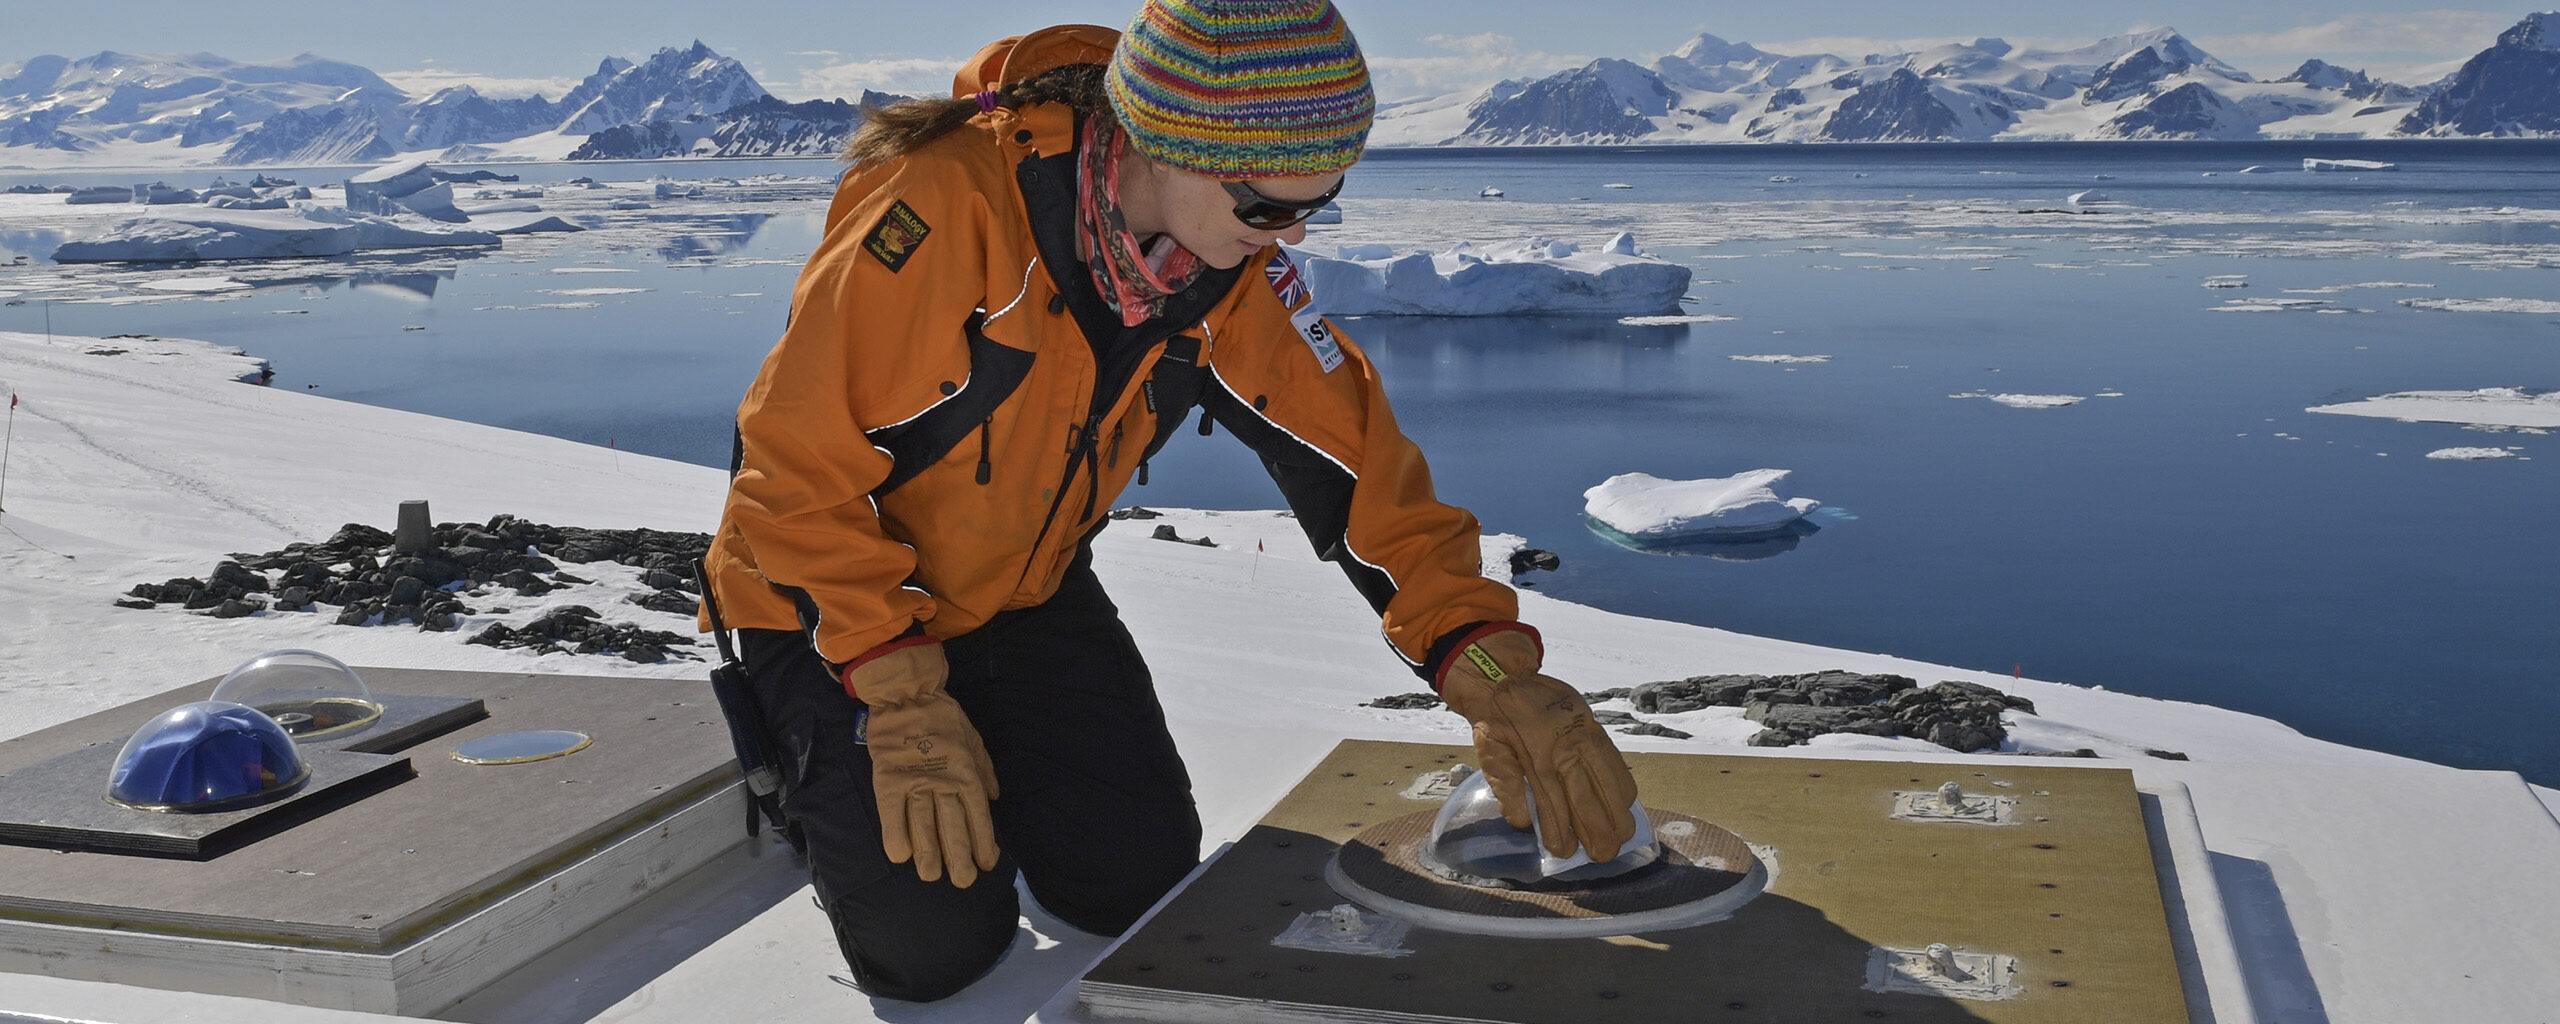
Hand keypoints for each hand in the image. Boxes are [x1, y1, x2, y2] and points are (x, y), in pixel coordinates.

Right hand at [843, 640, 1000, 886]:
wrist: (907, 695)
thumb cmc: (944, 718)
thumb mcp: (974, 740)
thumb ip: (984, 771)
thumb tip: (993, 798)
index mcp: (966, 773)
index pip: (978, 816)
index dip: (983, 842)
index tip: (987, 863)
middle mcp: (943, 782)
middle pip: (953, 827)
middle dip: (959, 857)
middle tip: (963, 881)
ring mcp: (915, 783)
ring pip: (924, 826)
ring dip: (929, 854)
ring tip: (933, 876)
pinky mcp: (889, 780)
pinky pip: (892, 814)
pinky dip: (896, 836)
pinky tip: (901, 857)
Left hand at [1437, 627, 1638, 860]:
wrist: (1505, 676)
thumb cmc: (1496, 720)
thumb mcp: (1489, 752)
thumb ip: (1507, 786)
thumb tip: (1522, 822)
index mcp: (1536, 758)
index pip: (1555, 806)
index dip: (1562, 833)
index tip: (1565, 853)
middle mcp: (1564, 750)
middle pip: (1589, 800)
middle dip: (1599, 833)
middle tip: (1604, 855)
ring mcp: (1584, 738)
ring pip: (1609, 784)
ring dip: (1617, 814)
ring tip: (1621, 837)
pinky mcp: (1594, 728)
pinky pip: (1616, 762)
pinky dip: (1623, 786)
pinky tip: (1626, 804)